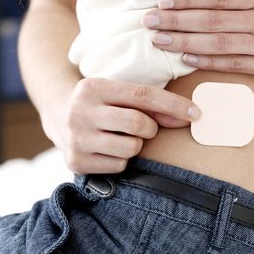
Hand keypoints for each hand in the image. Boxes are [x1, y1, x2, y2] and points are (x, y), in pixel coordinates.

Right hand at [43, 78, 201, 173]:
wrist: (58, 116)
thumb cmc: (102, 103)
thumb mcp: (118, 94)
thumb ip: (151, 104)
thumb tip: (190, 116)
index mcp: (92, 87)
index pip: (142, 95)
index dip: (172, 105)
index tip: (195, 113)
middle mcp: (79, 111)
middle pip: (138, 123)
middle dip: (150, 128)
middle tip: (144, 128)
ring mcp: (76, 138)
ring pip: (131, 148)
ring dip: (135, 145)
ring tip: (120, 137)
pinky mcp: (75, 162)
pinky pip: (119, 166)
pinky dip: (122, 160)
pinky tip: (108, 149)